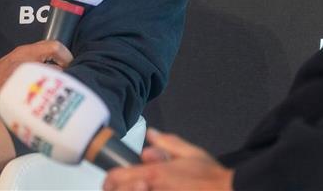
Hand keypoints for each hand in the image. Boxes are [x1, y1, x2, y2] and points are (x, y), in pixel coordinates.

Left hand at [0, 39, 72, 117]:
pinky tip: (48, 90)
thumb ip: (41, 82)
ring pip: (46, 59)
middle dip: (64, 63)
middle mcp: (24, 54)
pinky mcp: (17, 68)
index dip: (68, 57)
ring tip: (63, 86)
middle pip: (52, 51)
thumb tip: (62, 80)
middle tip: (72, 80)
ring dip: (56, 69)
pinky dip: (46, 74)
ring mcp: (20, 60)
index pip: (54, 47)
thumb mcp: (18, 90)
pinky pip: (38, 66)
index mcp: (25, 55)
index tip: (75, 73)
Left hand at [103, 128, 232, 190]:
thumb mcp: (190, 152)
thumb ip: (166, 143)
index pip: (116, 178)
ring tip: (144, 187)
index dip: (111, 179)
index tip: (113, 179)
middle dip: (121, 188)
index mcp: (154, 175)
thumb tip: (150, 135)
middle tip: (132, 185)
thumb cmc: (211, 178)